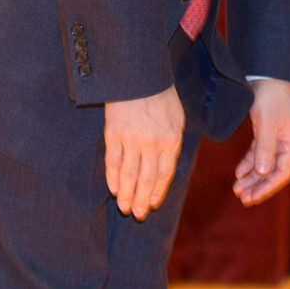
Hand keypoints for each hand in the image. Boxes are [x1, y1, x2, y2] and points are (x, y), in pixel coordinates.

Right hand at [104, 85, 183, 219]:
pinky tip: (113, 189)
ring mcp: (131, 139)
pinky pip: (113, 162)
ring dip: (126, 195)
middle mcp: (152, 143)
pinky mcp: (113, 133)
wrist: (139, 74)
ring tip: (124, 208)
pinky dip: (112, 178)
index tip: (152, 205)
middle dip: (141, 200)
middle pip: (146, 180)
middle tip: (137, 214)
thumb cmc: (160, 95)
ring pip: (128, 175)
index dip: (157, 193)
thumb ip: (172, 142)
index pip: (164, 175)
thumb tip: (166, 166)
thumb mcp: (177, 117)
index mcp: (171, 139)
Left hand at [232, 79, 289, 205]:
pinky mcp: (266, 133)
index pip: (282, 173)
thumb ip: (265, 147)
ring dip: (251, 178)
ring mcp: (276, 139)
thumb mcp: (268, 121)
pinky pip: (257, 154)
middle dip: (258, 186)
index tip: (253, 197)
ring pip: (263, 165)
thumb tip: (262, 172)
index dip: (268, 187)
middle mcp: (286, 144)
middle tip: (242, 199)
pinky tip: (238, 173)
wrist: (268, 75)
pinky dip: (248, 164)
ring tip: (237, 190)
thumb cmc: (272, 96)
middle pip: (272, 172)